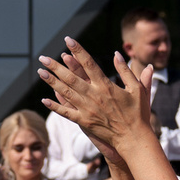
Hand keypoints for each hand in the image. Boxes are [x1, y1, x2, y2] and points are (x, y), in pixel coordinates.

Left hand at [39, 36, 153, 154]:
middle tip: (43, 57)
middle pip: (71, 77)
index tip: (68, 40)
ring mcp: (87, 109)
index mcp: (106, 85)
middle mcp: (94, 95)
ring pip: (65, 92)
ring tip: (40, 72)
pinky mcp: (84, 122)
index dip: (78, 51)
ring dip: (52, 82)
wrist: (133, 138)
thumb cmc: (138, 113)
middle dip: (55, 66)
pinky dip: (55, 106)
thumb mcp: (137, 89)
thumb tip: (117, 54)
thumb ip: (126, 71)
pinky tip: (44, 100)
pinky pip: (66, 112)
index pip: (89, 63)